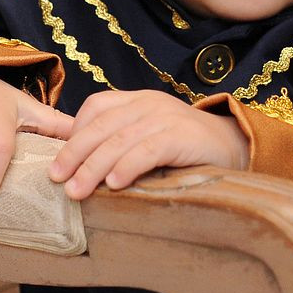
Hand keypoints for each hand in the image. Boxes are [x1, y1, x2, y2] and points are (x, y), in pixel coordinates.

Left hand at [49, 90, 248, 197]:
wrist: (236, 146)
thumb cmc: (187, 149)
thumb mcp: (150, 137)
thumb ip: (122, 143)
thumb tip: (79, 170)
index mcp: (138, 101)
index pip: (96, 106)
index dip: (73, 133)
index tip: (58, 161)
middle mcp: (149, 103)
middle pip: (100, 125)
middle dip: (74, 153)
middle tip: (56, 179)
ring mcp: (166, 117)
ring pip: (119, 140)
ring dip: (93, 167)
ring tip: (77, 191)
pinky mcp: (182, 136)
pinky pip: (147, 150)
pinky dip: (127, 167)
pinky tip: (115, 185)